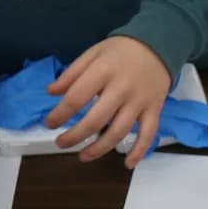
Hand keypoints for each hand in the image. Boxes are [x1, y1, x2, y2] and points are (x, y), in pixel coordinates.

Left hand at [44, 35, 171, 165]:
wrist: (159, 44)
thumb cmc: (121, 50)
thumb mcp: (93, 53)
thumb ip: (72, 73)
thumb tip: (51, 92)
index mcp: (103, 71)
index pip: (76, 98)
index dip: (59, 114)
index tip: (49, 123)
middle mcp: (122, 89)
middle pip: (95, 121)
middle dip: (74, 136)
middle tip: (61, 143)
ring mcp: (139, 102)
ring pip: (118, 132)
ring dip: (99, 149)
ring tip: (83, 156)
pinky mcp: (154, 110)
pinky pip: (148, 135)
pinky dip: (139, 151)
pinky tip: (128, 164)